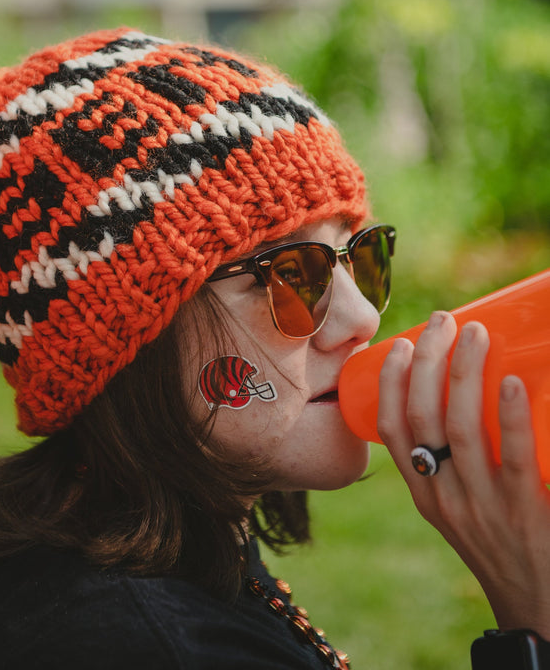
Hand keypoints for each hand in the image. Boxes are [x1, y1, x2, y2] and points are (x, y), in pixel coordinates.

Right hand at [376, 311, 549, 637]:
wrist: (537, 606)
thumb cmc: (503, 543)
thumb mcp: (462, 505)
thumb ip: (457, 460)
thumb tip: (472, 387)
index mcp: (424, 492)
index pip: (391, 429)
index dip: (390, 381)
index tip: (401, 342)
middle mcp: (444, 498)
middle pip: (422, 418)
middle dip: (427, 360)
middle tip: (444, 320)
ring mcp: (483, 507)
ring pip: (461, 429)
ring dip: (464, 373)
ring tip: (476, 332)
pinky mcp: (525, 513)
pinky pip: (515, 460)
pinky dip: (509, 416)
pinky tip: (510, 383)